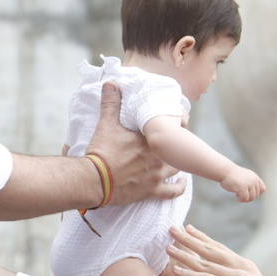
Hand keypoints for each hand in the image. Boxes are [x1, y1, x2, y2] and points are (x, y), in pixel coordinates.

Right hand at [88, 82, 184, 205]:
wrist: (95, 180)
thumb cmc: (102, 152)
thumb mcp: (106, 124)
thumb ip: (111, 103)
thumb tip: (111, 84)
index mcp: (151, 139)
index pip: (175, 126)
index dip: (179, 122)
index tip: (180, 119)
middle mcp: (158, 157)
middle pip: (178, 148)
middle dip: (179, 143)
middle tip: (176, 140)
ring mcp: (157, 175)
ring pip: (177, 167)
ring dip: (178, 162)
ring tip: (177, 158)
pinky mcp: (152, 191)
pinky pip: (172, 191)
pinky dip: (179, 187)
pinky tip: (181, 183)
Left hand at [167, 225, 276, 275]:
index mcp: (245, 265)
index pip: (220, 248)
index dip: (203, 238)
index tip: (189, 229)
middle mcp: (240, 266)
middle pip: (210, 249)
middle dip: (190, 238)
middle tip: (172, 228)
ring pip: (205, 262)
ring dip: (184, 254)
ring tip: (168, 246)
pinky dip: (190, 272)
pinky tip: (176, 269)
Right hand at [222, 166, 265, 201]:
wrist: (224, 170)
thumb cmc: (232, 175)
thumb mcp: (244, 177)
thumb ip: (250, 183)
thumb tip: (254, 196)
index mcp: (255, 177)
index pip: (262, 189)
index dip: (256, 193)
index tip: (248, 193)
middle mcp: (254, 180)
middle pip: (256, 195)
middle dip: (248, 197)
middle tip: (241, 194)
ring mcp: (249, 184)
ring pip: (252, 198)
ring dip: (245, 199)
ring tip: (238, 195)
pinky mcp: (243, 187)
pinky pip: (245, 198)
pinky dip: (241, 199)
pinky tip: (236, 195)